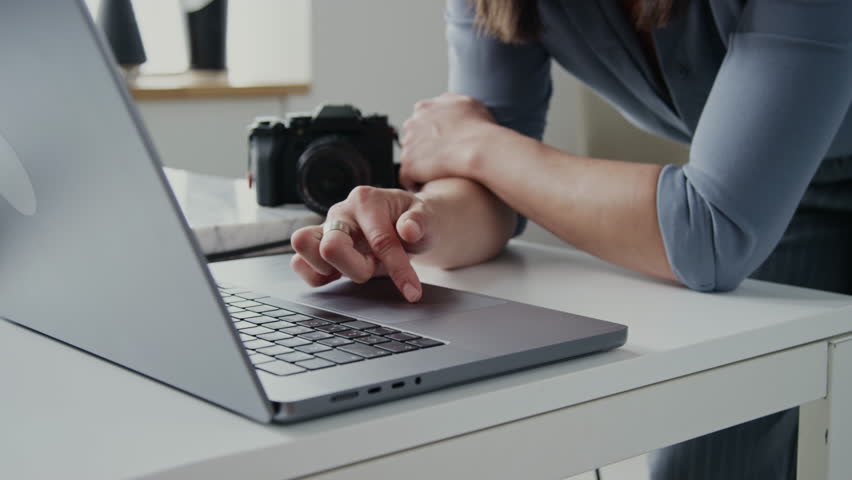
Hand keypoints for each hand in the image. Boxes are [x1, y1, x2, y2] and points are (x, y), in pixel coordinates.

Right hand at [289, 186, 434, 301]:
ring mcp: (324, 229)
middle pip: (330, 247)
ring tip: (356, 267)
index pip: (378, 241)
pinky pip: (299, 264)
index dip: (398, 270)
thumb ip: (420, 221)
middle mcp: (340, 212)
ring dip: (332, 270)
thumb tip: (409, 230)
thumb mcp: (427, 218)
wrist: (404, 224)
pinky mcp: (315, 247)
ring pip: (304, 249)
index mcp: (366, 200)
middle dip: (356, 269)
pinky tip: (341, 274)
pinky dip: (316, 276)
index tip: (413, 291)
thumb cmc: (413, 220)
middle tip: (374, 268)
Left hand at [399, 93, 497, 189]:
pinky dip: (416, 183)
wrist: (480, 147)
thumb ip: (450, 104)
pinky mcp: (409, 165)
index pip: (419, 122)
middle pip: (411, 139)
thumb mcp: (467, 103)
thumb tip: (448, 108)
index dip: (430, 135)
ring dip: (420, 166)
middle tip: (440, 160)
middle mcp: (412, 123)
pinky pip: (407, 178)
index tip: (440, 144)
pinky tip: (430, 185)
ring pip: (409, 158)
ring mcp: (408, 145)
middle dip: (422, 149)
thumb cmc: (480, 129)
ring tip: (438, 174)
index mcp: (425, 108)